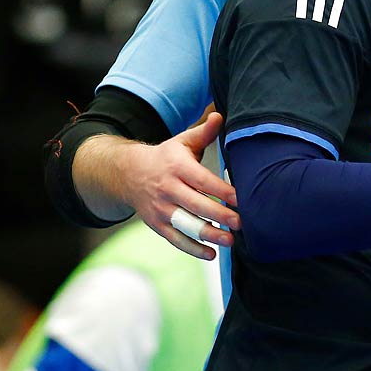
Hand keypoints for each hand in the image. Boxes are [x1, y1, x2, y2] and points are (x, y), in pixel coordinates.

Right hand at [115, 113, 241, 260]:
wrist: (128, 173)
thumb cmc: (166, 157)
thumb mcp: (182, 142)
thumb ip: (203, 132)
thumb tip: (219, 115)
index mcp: (177, 167)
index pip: (202, 180)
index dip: (222, 191)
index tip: (241, 199)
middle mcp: (167, 188)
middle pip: (196, 205)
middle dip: (219, 215)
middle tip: (241, 223)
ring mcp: (161, 208)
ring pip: (186, 224)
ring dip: (208, 235)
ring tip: (229, 241)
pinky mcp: (157, 224)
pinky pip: (175, 239)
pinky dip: (192, 249)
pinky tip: (211, 254)